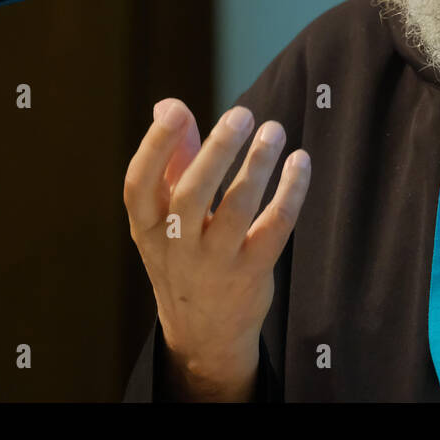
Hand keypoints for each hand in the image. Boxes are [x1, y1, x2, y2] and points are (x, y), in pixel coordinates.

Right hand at [123, 98, 310, 400]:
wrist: (203, 334)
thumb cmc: (184, 256)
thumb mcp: (166, 218)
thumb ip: (174, 160)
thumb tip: (168, 105)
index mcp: (147, 227)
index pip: (139, 185)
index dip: (154, 146)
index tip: (176, 110)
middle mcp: (176, 247)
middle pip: (191, 194)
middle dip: (216, 151)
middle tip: (242, 114)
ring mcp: (214, 264)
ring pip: (236, 211)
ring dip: (257, 167)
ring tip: (274, 131)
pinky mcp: (251, 274)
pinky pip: (274, 228)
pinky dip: (290, 193)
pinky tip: (300, 163)